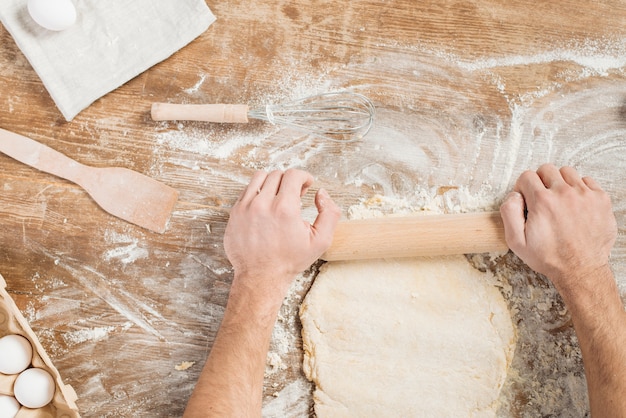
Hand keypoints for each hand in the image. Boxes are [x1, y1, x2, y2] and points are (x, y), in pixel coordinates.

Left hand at [223, 169, 340, 303]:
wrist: (261, 277)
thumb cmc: (290, 260)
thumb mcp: (320, 241)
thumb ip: (329, 213)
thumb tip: (321, 193)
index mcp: (285, 209)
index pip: (293, 175)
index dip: (304, 176)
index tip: (306, 184)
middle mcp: (262, 204)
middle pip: (277, 175)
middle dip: (290, 180)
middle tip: (295, 193)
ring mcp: (245, 208)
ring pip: (259, 178)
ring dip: (272, 182)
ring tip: (279, 196)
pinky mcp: (234, 213)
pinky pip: (246, 190)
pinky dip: (258, 192)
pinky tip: (265, 205)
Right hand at [500, 164, 616, 293]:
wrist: (580, 270)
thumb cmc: (549, 257)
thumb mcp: (516, 241)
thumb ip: (509, 212)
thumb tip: (514, 195)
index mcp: (542, 201)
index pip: (527, 176)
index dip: (523, 187)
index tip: (527, 199)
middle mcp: (564, 193)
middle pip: (547, 169)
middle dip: (540, 181)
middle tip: (541, 198)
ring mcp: (585, 195)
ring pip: (567, 172)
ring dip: (560, 182)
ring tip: (559, 200)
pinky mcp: (601, 200)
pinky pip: (588, 181)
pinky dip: (579, 188)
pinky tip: (574, 204)